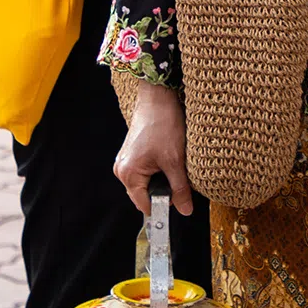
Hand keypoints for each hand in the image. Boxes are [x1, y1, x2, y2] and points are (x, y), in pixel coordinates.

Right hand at [115, 81, 195, 215]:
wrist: (158, 96)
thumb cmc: (163, 124)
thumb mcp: (175, 160)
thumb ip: (180, 189)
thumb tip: (185, 210)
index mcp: (128, 174)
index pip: (145, 205)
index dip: (164, 205)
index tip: (180, 200)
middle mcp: (122, 169)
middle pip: (145, 194)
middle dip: (164, 190)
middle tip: (179, 176)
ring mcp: (126, 160)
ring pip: (147, 182)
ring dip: (162, 179)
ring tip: (173, 163)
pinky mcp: (132, 153)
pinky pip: (145, 171)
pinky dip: (159, 169)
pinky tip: (168, 157)